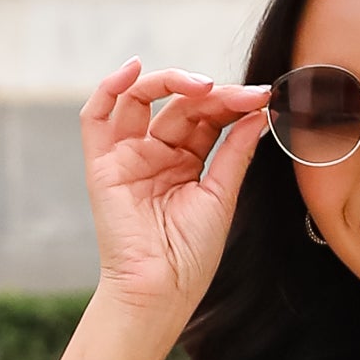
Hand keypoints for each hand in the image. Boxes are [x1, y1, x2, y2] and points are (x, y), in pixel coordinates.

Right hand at [81, 62, 271, 325]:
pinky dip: (110, 88)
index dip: (232, 103)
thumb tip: (257, 112)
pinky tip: (133, 69)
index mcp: (186, 163)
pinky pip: (97, 117)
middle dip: (212, 94)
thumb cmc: (191, 255)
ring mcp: (128, 156)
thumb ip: (235, 151)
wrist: (161, 290)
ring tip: (201, 85)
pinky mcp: (103, 165)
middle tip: (241, 94)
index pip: (207, 118)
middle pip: (180, 106)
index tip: (262, 98)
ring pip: (141, 100)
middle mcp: (156, 154)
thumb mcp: (221, 196)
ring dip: (169, 83)